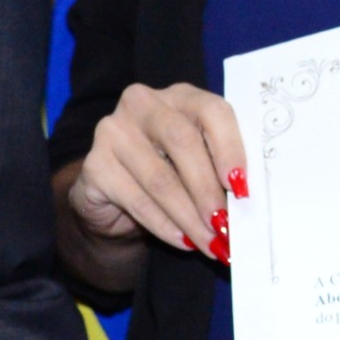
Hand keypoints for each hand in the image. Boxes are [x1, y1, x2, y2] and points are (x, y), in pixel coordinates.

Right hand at [66, 83, 245, 266]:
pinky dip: (164, 226)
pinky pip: (137, 200)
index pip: (211, 110)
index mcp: (181, 96)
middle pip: (183, 142)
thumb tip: (244, 202)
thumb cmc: (169, 173)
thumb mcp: (197, 162)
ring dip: (190, 217)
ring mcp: (114, 131)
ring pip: (160, 178)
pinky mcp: (95, 164)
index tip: (242, 187)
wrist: (114, 194)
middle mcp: (144, 104)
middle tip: (225, 226)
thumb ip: (219, 169)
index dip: (230, 148)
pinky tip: (183, 241)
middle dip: (208, 190)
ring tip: (210, 242)